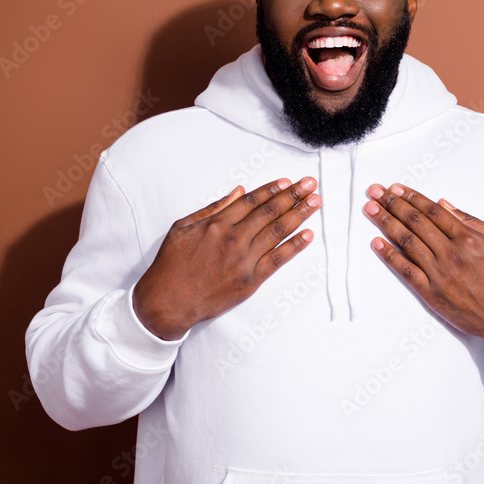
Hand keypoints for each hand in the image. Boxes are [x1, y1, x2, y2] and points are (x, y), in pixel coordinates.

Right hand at [133, 177, 319, 339]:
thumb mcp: (183, 227)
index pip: (252, 201)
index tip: (289, 182)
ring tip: (316, 202)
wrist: (168, 301)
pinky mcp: (250, 281)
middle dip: (293, 196)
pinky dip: (295, 247)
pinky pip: (278, 260)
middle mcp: (233, 239)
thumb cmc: (172, 264)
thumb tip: (239, 191)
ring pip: (277, 232)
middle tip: (310, 184)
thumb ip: (213, 208)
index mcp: (216, 224)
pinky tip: (308, 235)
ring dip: (299, 215)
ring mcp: (243, 261)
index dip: (273, 189)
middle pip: (270, 212)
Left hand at [364, 183, 483, 363]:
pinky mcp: (432, 294)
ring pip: (406, 242)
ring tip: (371, 209)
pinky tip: (377, 243)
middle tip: (375, 192)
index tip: (395, 188)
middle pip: (415, 222)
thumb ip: (472, 221)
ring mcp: (439, 274)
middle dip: (392, 204)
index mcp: (468, 238)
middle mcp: (451, 254)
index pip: (432, 211)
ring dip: (386, 223)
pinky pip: (405, 271)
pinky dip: (389, 256)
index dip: (411, 197)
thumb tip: (445, 205)